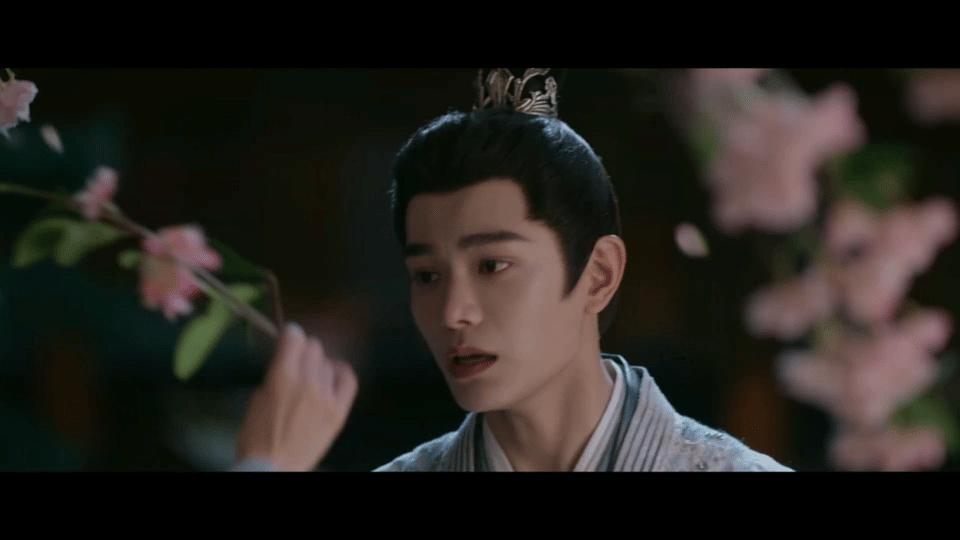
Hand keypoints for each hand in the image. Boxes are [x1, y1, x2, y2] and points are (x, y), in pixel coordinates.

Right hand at [236, 323, 358, 470]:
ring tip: (312, 377)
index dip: (290, 335)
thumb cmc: (257, 436)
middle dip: (304, 351)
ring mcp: (326, 396)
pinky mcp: (339, 411)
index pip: (294, 336)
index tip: (288, 338)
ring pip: (328, 363)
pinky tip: (334, 375)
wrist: (273, 468)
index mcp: (282, 376)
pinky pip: (349, 380)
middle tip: (297, 363)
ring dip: (318, 366)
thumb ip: (275, 373)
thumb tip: (287, 358)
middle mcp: (307, 380)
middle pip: (314, 347)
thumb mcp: (258, 397)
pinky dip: (341, 373)